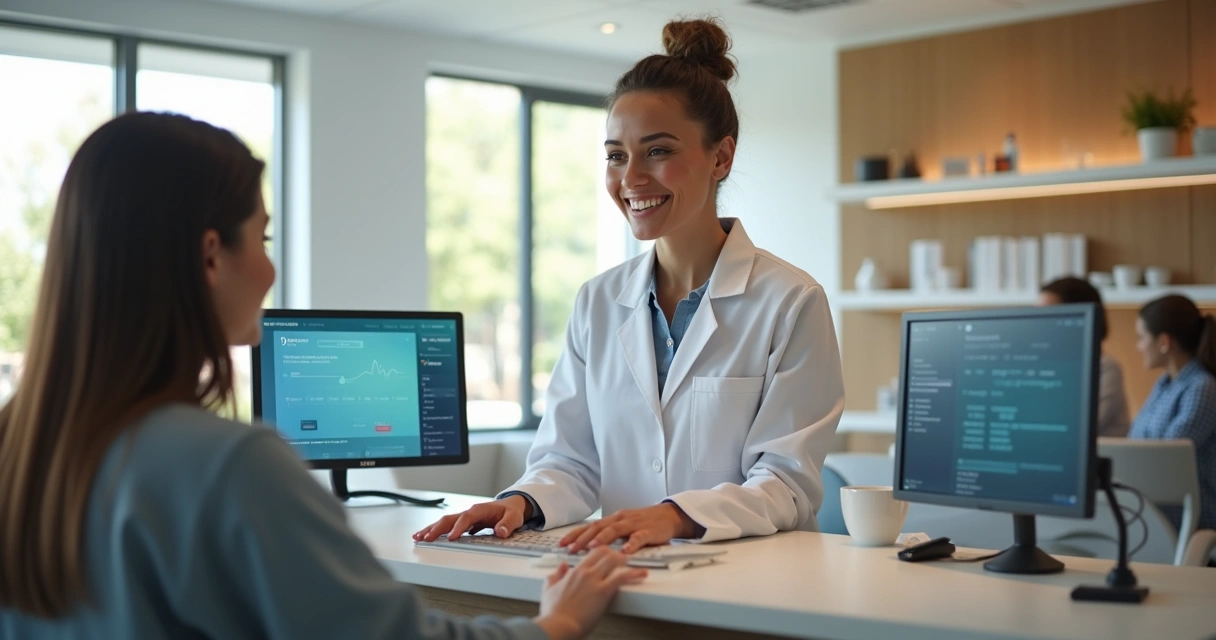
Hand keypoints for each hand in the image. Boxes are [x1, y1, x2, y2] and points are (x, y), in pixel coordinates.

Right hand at [413, 495, 531, 541]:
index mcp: (480, 509)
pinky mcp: (462, 522)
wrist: (510, 506)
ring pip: (445, 521)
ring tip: (419, 537)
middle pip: (450, 519)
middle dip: (437, 528)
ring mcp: (464, 517)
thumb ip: (508, 524)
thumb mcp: (514, 517)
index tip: (452, 538)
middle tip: (426, 538)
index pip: (467, 518)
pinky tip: (425, 537)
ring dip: (432, 529)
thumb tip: (501, 531)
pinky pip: (447, 526)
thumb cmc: (510, 511)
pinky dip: (435, 531)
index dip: (458, 527)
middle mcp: (470, 512)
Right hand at [534, 548, 646, 639]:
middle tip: (624, 558)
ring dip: (626, 560)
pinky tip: (642, 574)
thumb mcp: (549, 589)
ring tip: (634, 563)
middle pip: (605, 552)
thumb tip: (562, 566)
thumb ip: (555, 576)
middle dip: (616, 553)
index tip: (609, 554)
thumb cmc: (554, 613)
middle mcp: (585, 572)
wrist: (558, 626)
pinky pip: (622, 577)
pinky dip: (634, 573)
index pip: (592, 553)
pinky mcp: (603, 591)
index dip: (603, 552)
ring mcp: (595, 580)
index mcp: (574, 571)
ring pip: (614, 560)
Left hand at [560, 503, 698, 553]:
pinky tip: (625, 552)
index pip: (590, 526)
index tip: (561, 543)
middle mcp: (620, 519)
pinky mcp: (648, 531)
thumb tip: (587, 545)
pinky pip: (639, 538)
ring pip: (615, 530)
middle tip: (570, 549)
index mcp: (613, 519)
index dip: (575, 534)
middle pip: (598, 527)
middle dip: (583, 538)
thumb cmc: (644, 523)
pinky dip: (631, 544)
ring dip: (602, 538)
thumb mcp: (624, 526)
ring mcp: (634, 524)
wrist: (669, 515)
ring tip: (592, 547)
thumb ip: (609, 534)